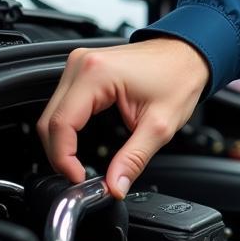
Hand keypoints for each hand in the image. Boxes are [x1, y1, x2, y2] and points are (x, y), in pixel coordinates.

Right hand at [37, 37, 210, 198]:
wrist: (190, 54)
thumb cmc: (180, 76)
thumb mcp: (160, 125)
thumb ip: (133, 159)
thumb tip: (114, 185)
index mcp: (96, 74)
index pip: (60, 125)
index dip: (63, 158)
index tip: (78, 178)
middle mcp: (82, 64)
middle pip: (50, 120)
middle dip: (59, 154)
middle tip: (79, 176)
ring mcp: (80, 64)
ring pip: (52, 113)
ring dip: (61, 141)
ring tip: (79, 163)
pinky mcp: (83, 69)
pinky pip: (63, 103)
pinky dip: (67, 127)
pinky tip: (79, 143)